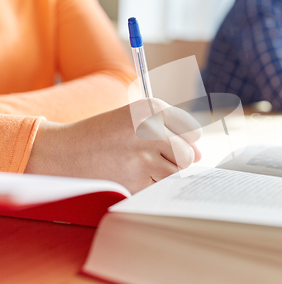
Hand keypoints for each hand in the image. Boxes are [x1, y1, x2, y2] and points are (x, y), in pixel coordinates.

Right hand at [25, 99, 201, 193]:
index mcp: (151, 109)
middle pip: (188, 155)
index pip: (192, 130)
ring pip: (176, 174)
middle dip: (177, 160)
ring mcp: (142, 158)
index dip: (183, 139)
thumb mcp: (138, 117)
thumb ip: (173, 130)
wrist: (64, 153)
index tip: (166, 142)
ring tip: (141, 165)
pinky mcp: (134, 183)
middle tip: (153, 157)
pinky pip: (159, 189)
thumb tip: (201, 155)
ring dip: (164, 174)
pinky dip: (151, 187)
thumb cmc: (107, 134)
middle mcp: (149, 130)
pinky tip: (132, 176)